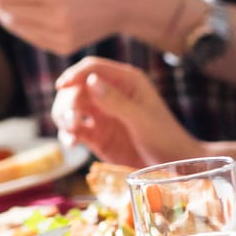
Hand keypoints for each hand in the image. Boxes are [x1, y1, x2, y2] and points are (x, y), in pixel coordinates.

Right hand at [52, 57, 204, 167]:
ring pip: (71, 108)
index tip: (61, 87)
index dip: (74, 75)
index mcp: (126, 81)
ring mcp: (103, 115)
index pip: (92, 68)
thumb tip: (91, 82)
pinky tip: (72, 143)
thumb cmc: (165, 137)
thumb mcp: (142, 118)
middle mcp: (110, 95)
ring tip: (72, 131)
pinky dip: (68, 135)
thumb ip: (117, 101)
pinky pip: (75, 131)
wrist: (174, 167)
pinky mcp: (97, 136)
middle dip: (68, 101)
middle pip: (76, 88)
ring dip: (64, 117)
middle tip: (72, 119)